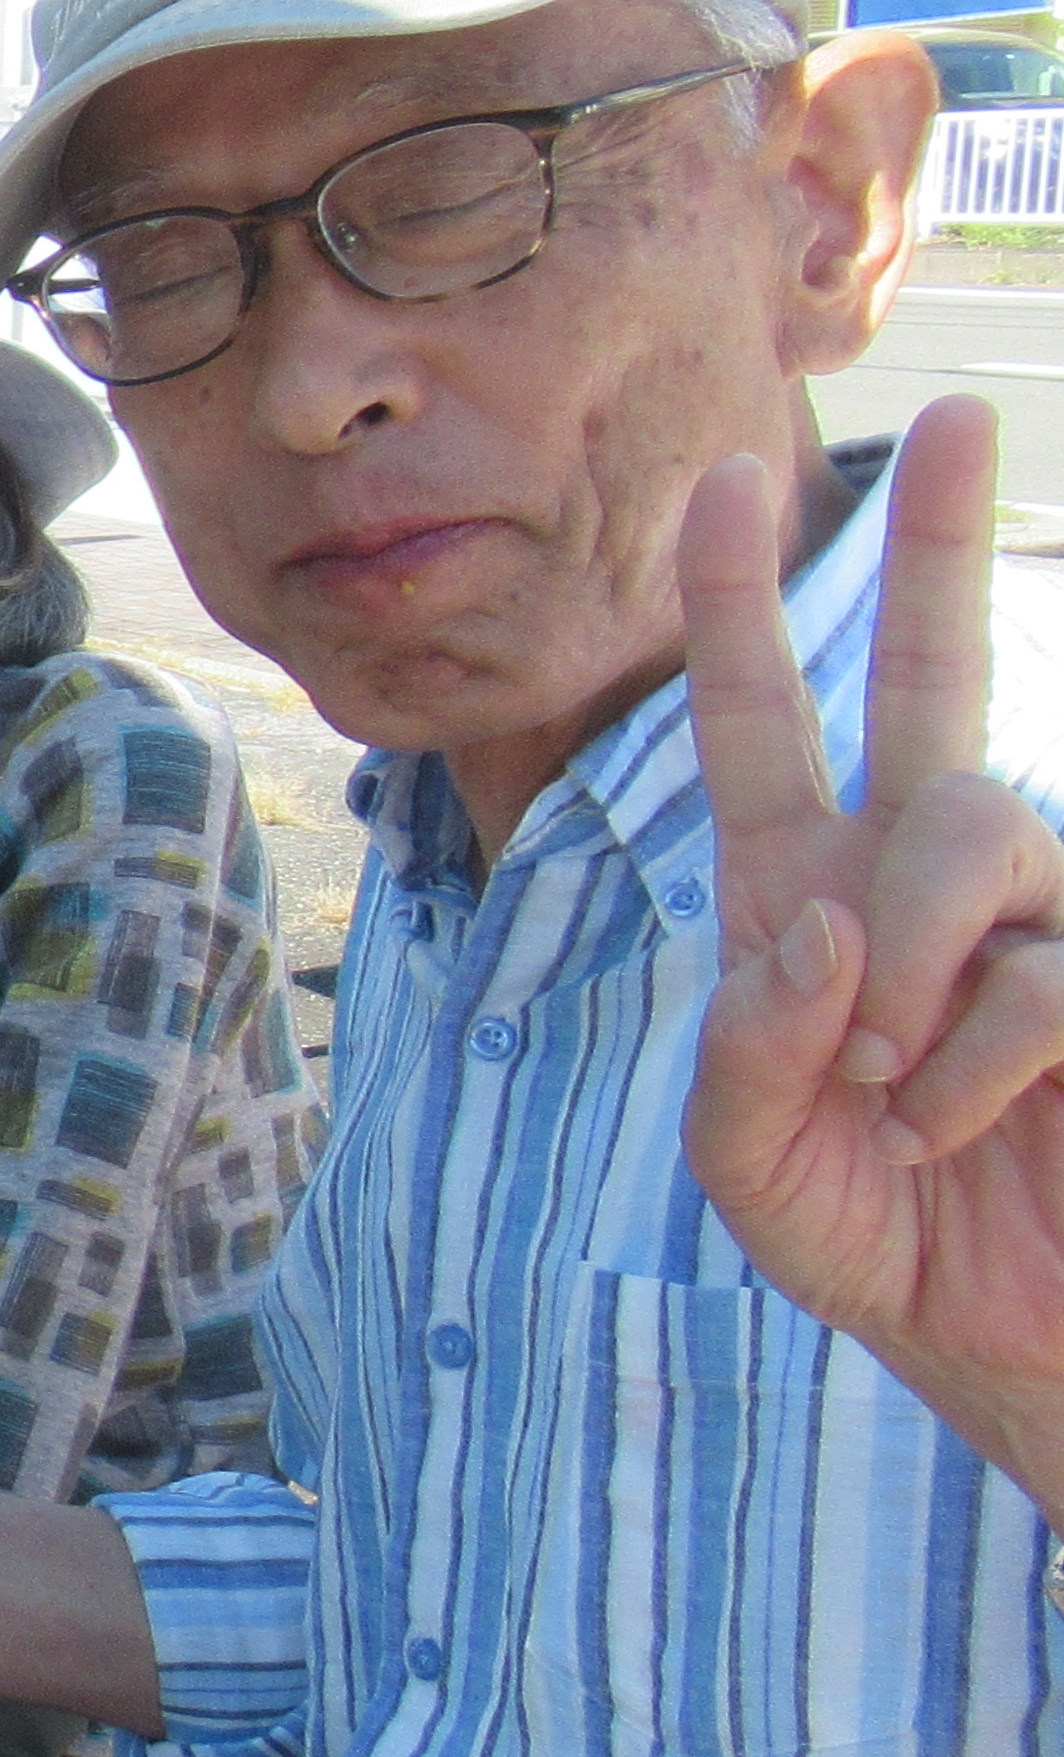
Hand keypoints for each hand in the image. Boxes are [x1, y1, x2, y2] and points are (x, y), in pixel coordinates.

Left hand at [680, 393, 1063, 1477]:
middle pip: (937, 681)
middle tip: (952, 410)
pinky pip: (1041, 967)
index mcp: (811, 902)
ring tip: (900, 1088)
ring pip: (972, 832)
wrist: (1017, 1345)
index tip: (724, 479)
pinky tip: (969, 1122)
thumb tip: (812, 931)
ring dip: (914, 963)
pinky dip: (978, 1057)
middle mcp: (927, 883)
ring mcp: (1041, 918)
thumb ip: (750, 1055)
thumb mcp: (755, 1171)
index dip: (736, 611)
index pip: (763, 730)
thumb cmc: (885, 1248)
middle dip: (936, 545)